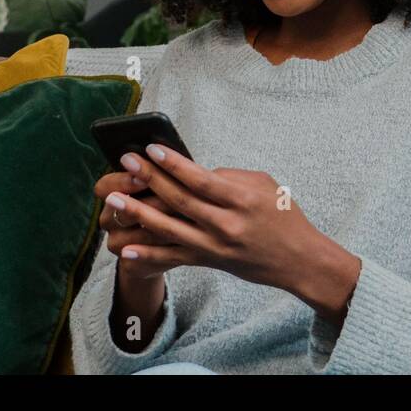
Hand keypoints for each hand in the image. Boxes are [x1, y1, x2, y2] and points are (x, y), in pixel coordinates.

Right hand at [94, 154, 179, 281]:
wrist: (162, 244)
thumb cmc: (167, 202)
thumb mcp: (165, 183)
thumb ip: (167, 173)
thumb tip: (182, 159)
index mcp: (112, 194)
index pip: (105, 187)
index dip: (123, 182)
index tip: (143, 177)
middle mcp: (110, 219)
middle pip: (118, 213)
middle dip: (147, 206)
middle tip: (171, 200)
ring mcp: (118, 244)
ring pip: (131, 238)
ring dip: (157, 229)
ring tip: (184, 221)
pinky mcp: (130, 265)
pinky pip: (142, 260)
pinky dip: (163, 251)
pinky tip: (183, 243)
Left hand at [103, 144, 360, 323]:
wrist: (297, 259)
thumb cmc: (282, 214)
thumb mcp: (262, 185)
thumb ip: (226, 177)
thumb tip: (190, 171)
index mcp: (242, 200)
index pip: (201, 179)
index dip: (173, 164)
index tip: (150, 149)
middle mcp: (226, 225)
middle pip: (179, 200)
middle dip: (149, 180)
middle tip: (126, 163)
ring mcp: (215, 246)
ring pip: (169, 229)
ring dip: (138, 214)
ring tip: (113, 201)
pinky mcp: (209, 261)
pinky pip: (173, 257)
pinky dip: (148, 253)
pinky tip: (125, 247)